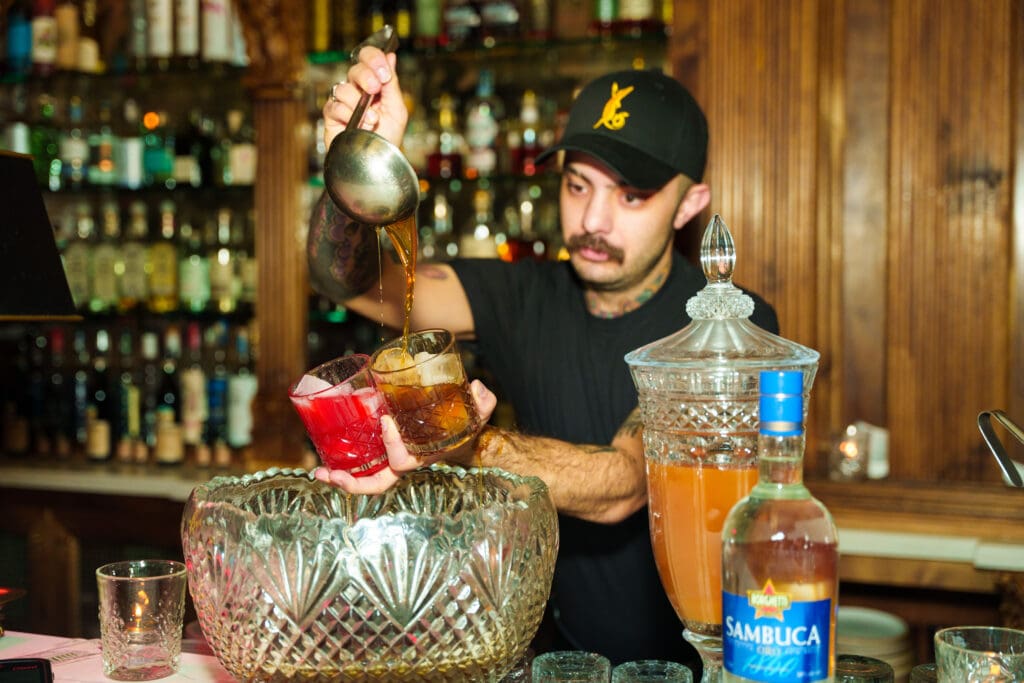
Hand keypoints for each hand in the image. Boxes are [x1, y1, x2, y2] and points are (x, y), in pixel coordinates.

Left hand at [314, 380, 498, 494]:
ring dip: (340, 477)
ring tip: (318, 470)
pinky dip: (344, 462)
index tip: (387, 421)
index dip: (392, 445)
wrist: (459, 434)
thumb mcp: (478, 415)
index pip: (402, 462)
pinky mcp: (383, 452)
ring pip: (364, 478)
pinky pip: (363, 463)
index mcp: (423, 458)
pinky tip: (325, 452)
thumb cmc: (465, 426)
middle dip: (351, 483)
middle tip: (328, 473)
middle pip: (376, 484)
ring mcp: (392, 461)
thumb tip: (477, 387)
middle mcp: (405, 464)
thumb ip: (483, 402)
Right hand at [323, 48, 408, 153]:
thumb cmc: (388, 137)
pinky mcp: (331, 116)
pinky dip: (348, 115)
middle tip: (375, 88)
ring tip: (372, 120)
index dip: (373, 58)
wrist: (379, 161)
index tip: (383, 71)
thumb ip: (392, 83)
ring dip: (359, 104)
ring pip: (343, 88)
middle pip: (355, 69)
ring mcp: (343, 102)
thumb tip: (390, 56)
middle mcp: (356, 90)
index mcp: (373, 83)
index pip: (368, 58)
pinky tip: (358, 126)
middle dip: (366, 76)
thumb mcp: (397, 109)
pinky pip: (334, 106)